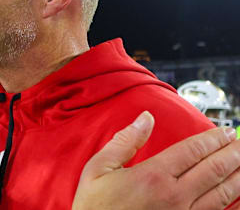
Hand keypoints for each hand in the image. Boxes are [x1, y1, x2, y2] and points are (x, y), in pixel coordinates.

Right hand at [73, 111, 239, 209]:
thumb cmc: (93, 208)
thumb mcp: (97, 170)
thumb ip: (124, 142)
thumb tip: (145, 118)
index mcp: (152, 176)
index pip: (193, 150)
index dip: (213, 139)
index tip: (225, 132)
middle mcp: (173, 196)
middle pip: (213, 169)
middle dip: (232, 153)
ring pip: (222, 193)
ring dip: (238, 175)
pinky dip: (233, 204)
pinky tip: (239, 196)